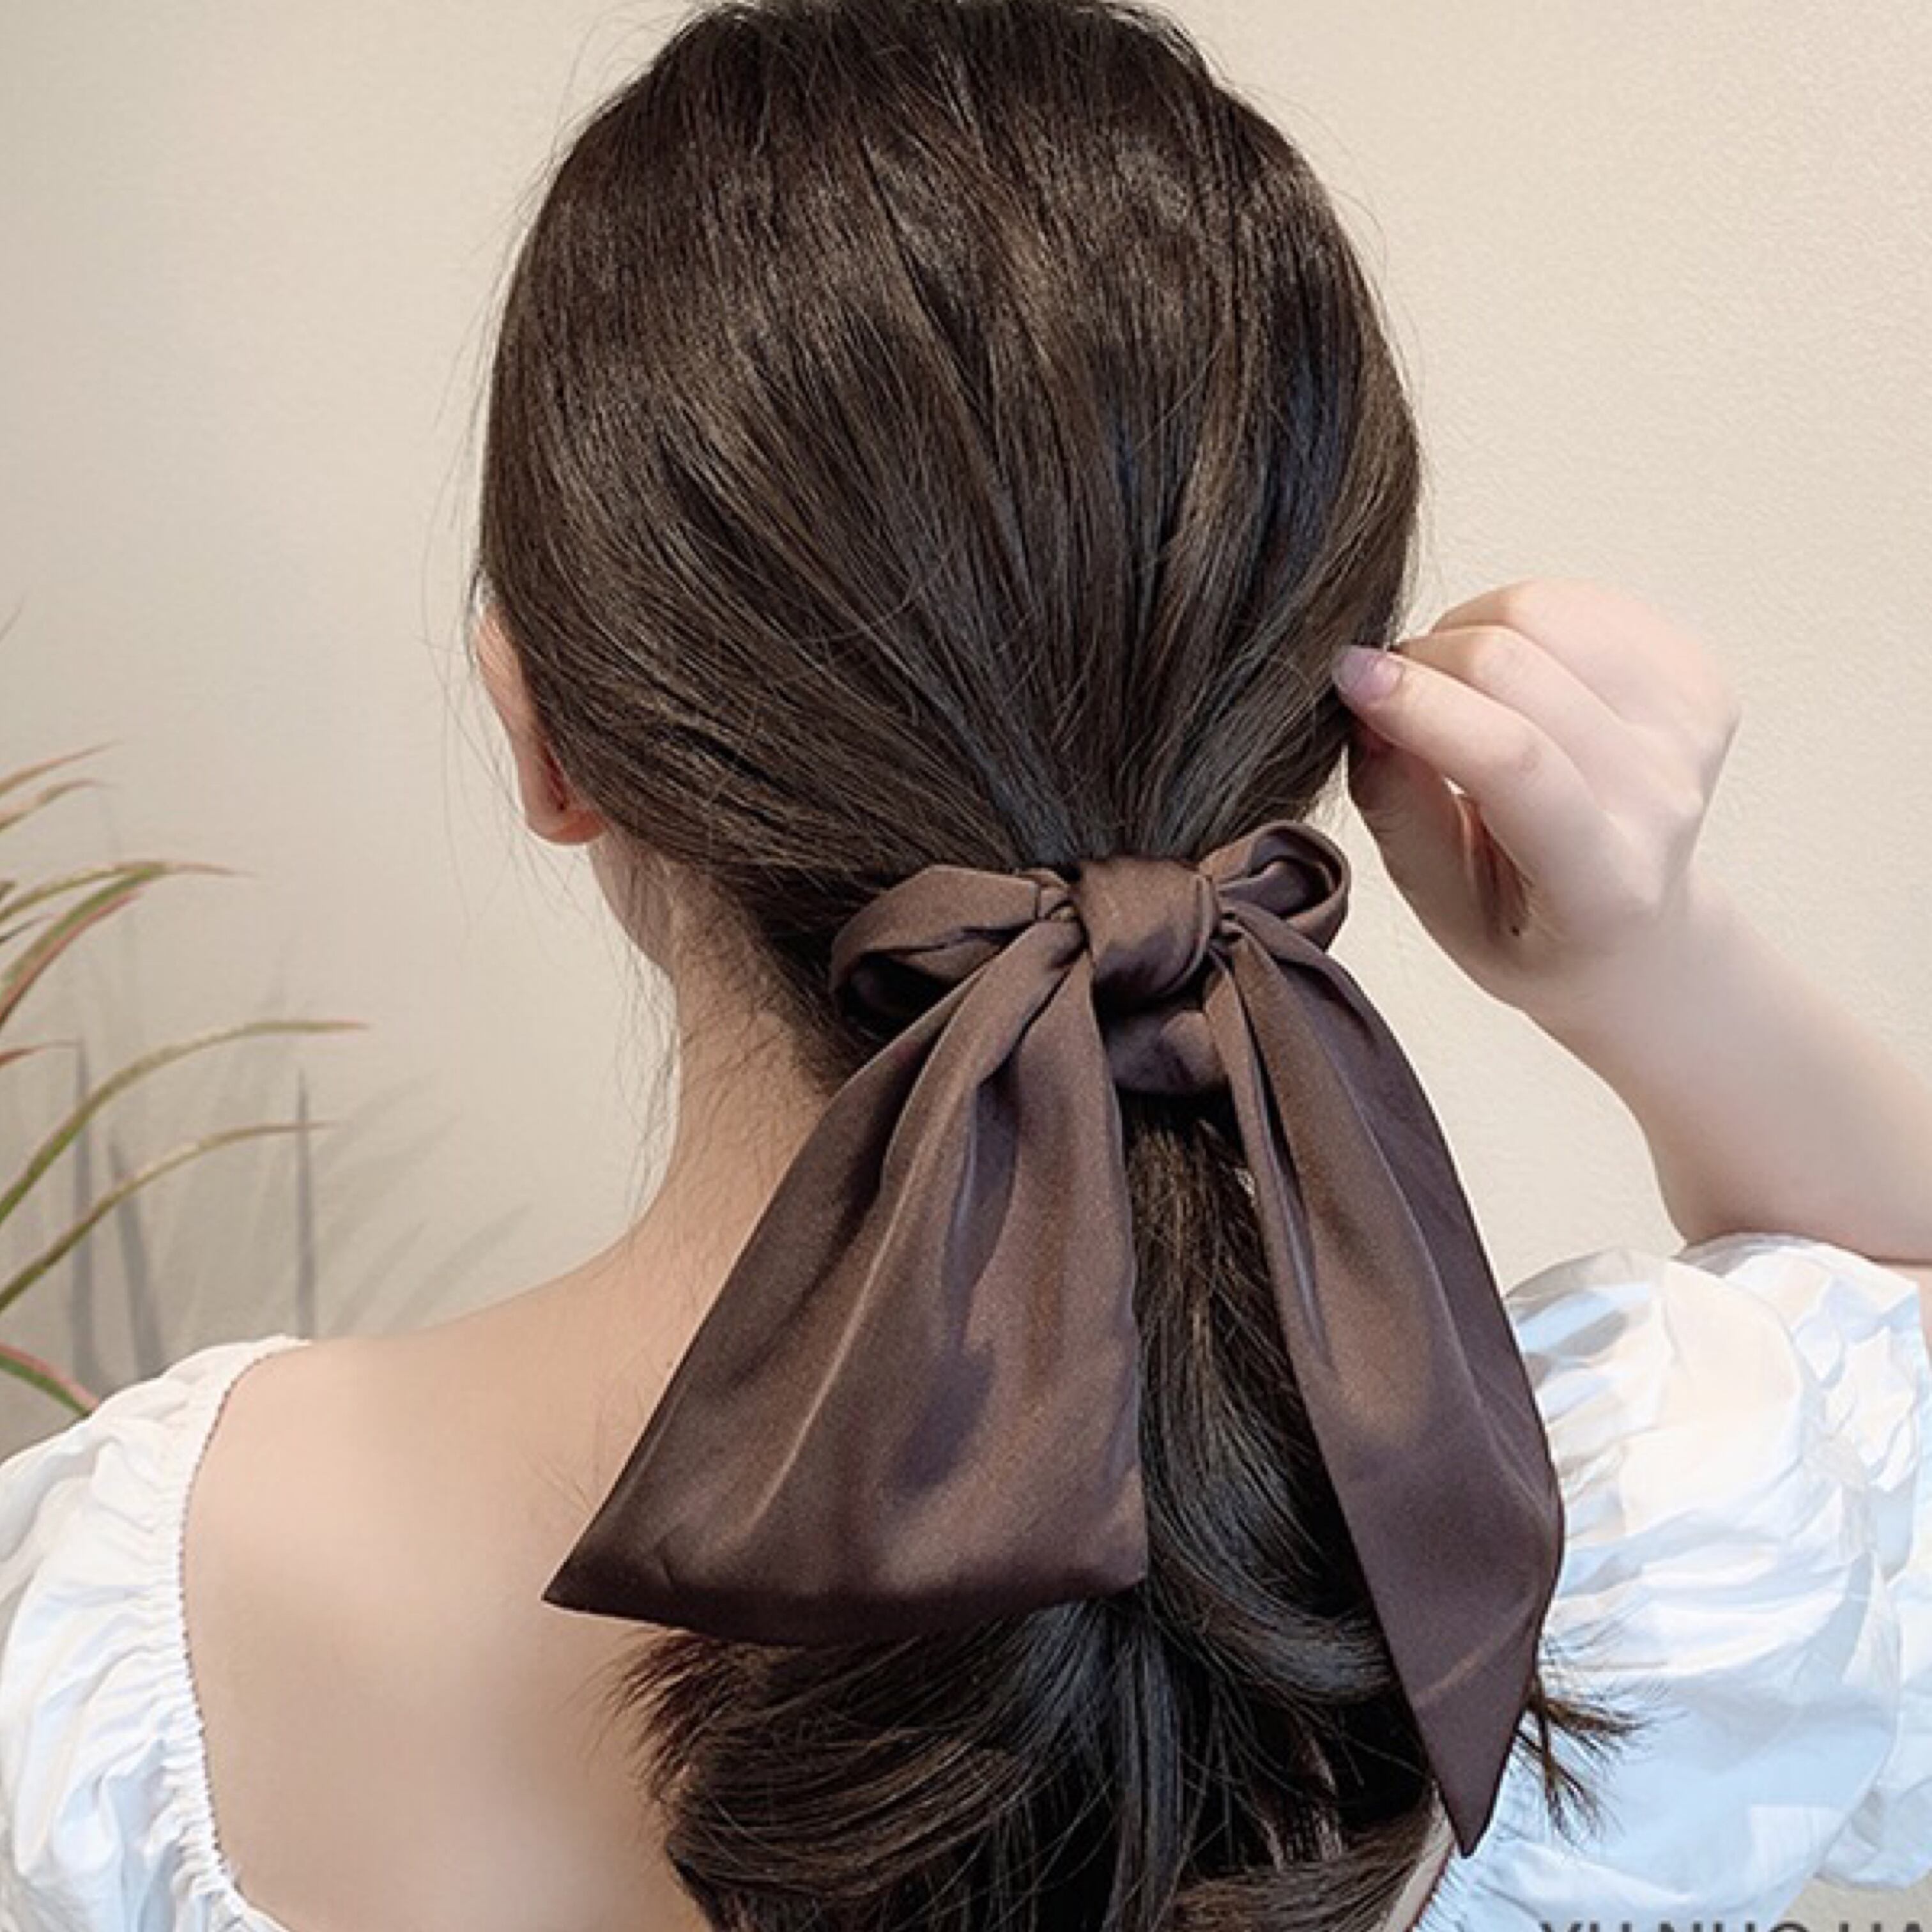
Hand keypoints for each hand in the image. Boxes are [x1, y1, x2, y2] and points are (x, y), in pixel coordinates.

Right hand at [1331, 577, 1741, 1027]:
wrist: (1632, 930)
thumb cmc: (1528, 925)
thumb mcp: (1440, 903)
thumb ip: (1399, 810)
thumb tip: (1364, 711)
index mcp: (1601, 882)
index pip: (1512, 760)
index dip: (1420, 703)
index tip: (1346, 676)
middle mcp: (1663, 801)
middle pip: (1520, 668)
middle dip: (1425, 661)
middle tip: (1389, 696)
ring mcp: (1691, 731)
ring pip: (1546, 615)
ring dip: (1468, 633)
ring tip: (1454, 691)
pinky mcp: (1696, 676)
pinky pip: (1579, 600)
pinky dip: (1517, 619)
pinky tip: (1510, 675)